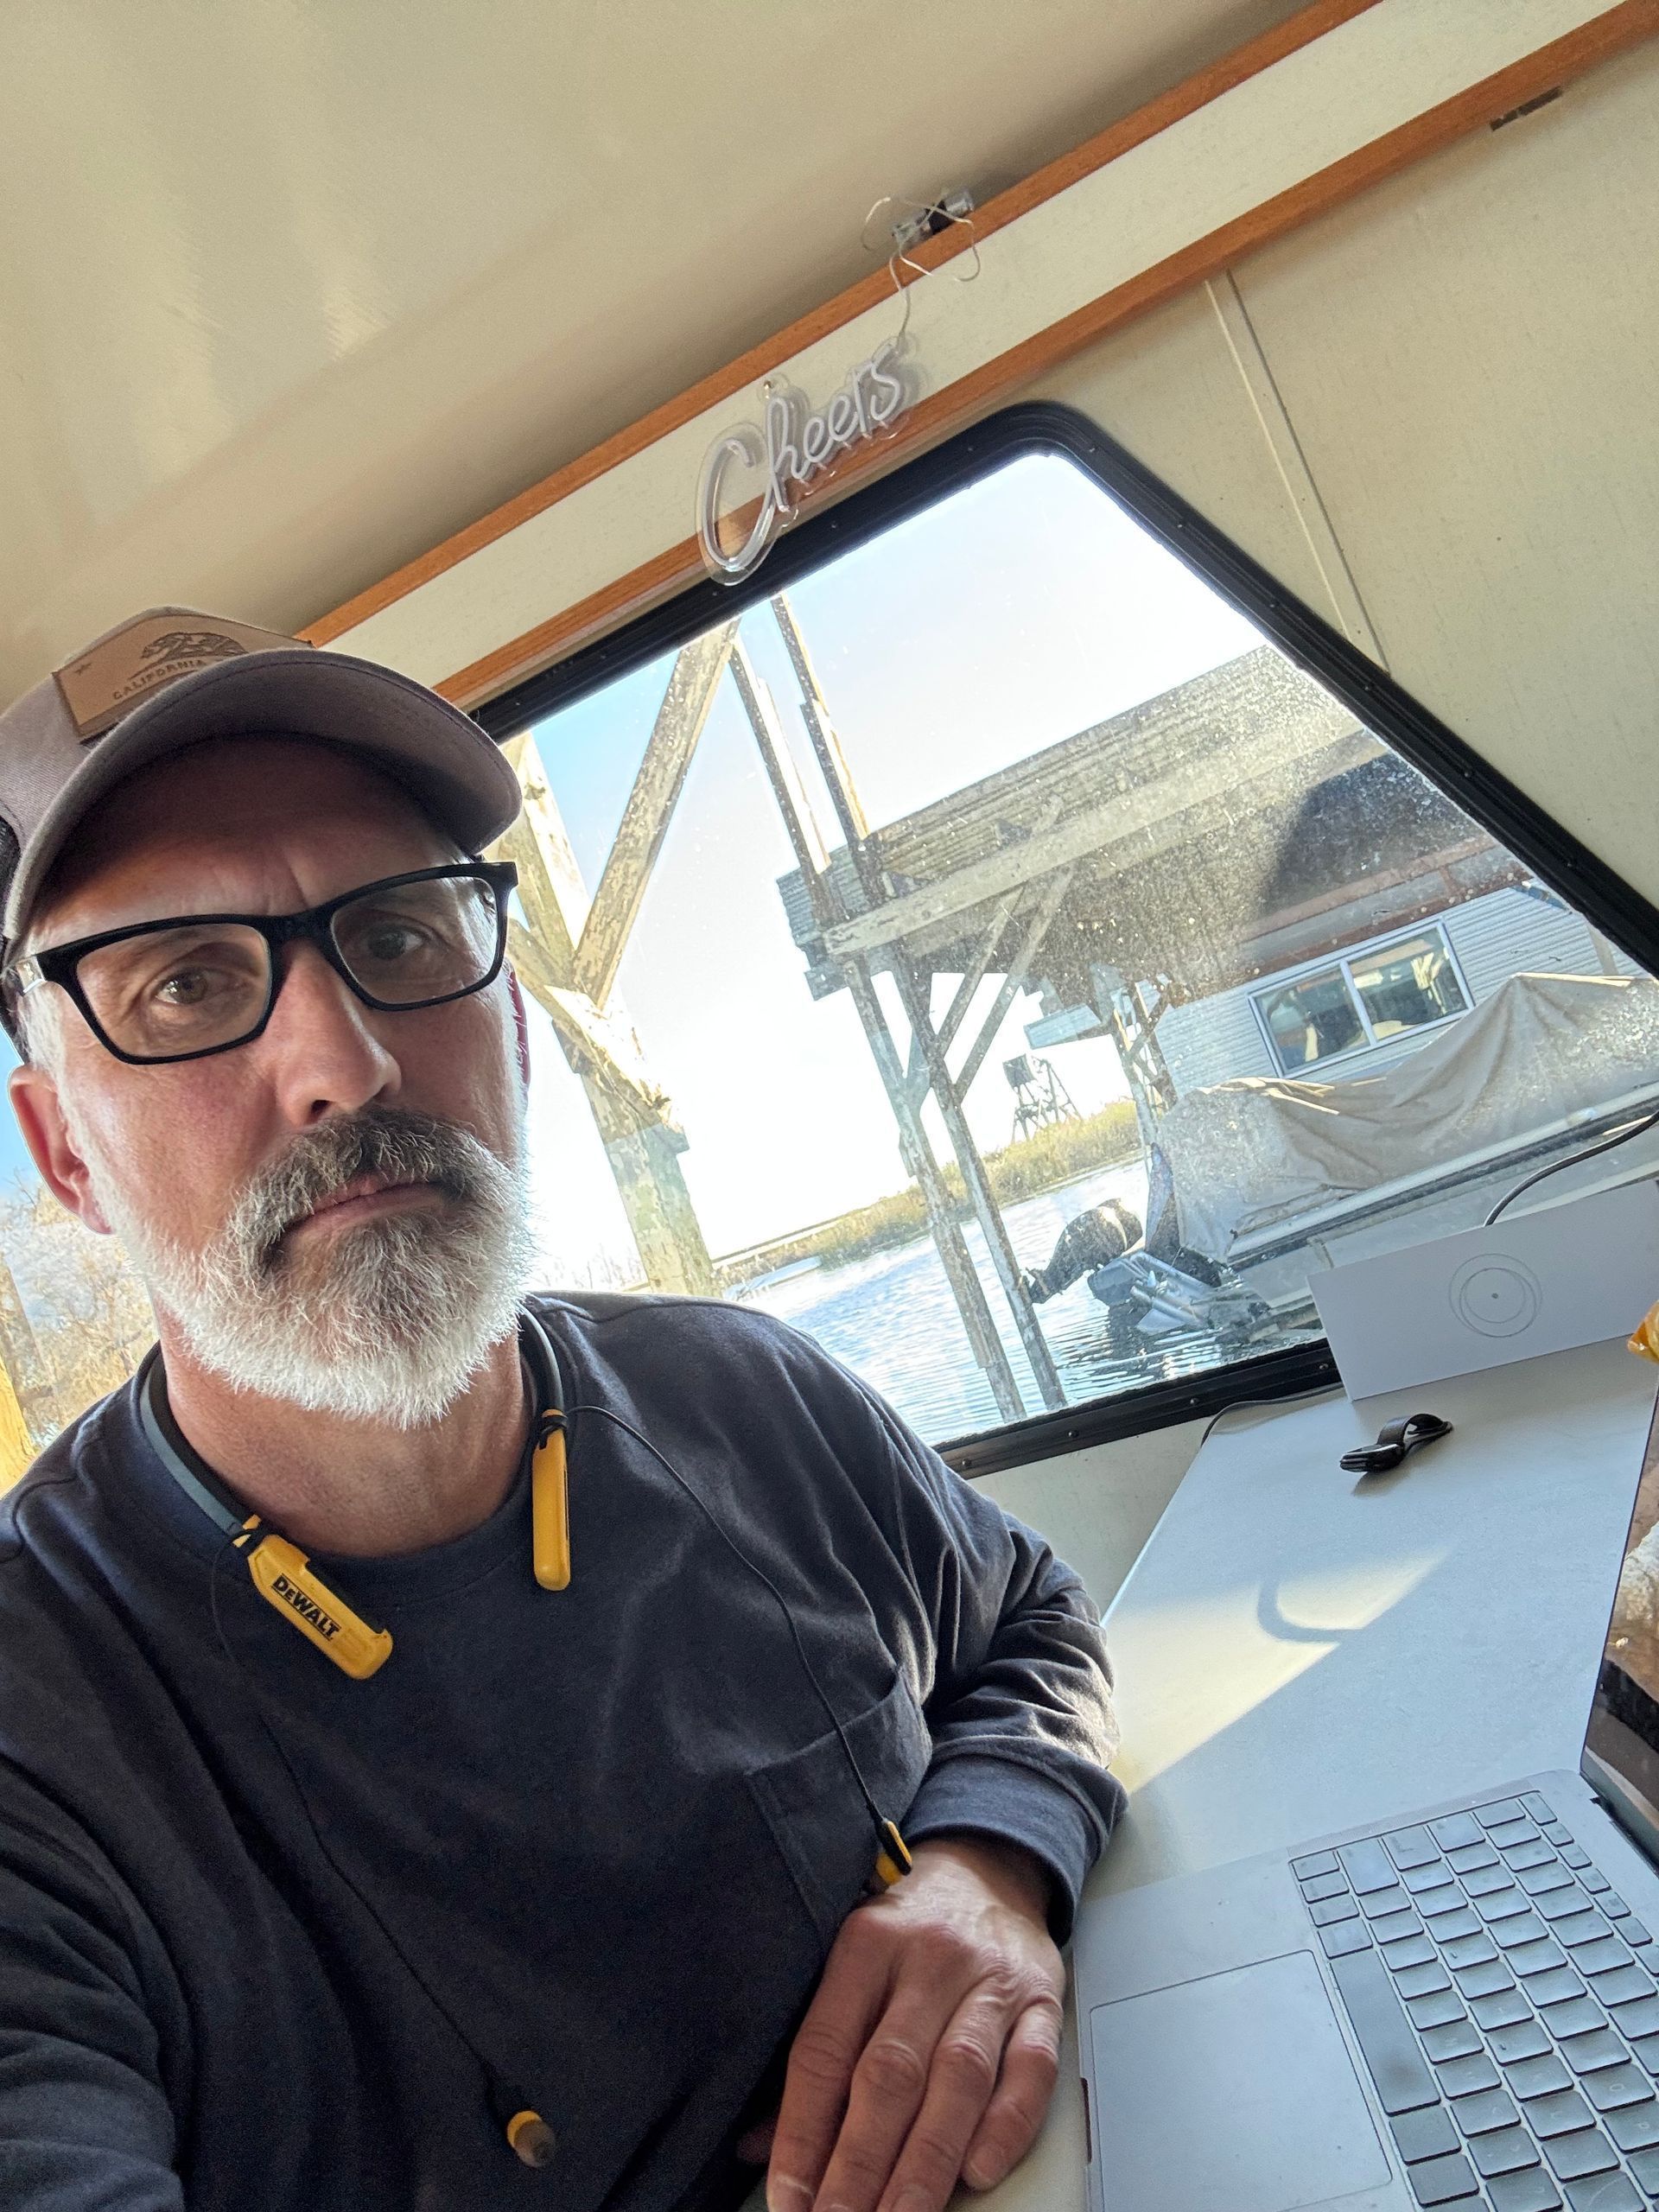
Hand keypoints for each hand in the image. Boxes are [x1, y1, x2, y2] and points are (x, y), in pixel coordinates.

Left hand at [761, 1835, 1064, 2211]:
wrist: (989, 1866)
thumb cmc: (905, 1929)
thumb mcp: (847, 1964)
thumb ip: (814, 2052)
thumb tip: (759, 2148)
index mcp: (865, 1943)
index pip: (825, 2049)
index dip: (803, 2131)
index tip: (789, 2198)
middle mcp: (929, 1959)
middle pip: (890, 2073)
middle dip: (861, 2164)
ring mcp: (991, 1980)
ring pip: (958, 2079)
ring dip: (926, 2164)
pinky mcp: (1042, 2001)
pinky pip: (1031, 2068)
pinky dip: (1006, 2126)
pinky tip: (977, 2172)